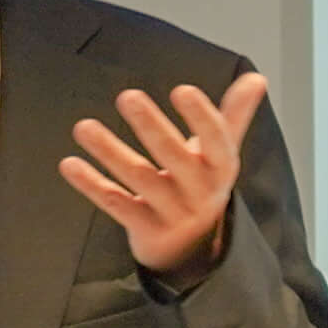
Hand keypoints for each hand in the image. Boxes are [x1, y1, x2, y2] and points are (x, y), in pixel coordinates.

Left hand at [70, 71, 266, 284]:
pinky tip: (71, 164)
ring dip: (110, 152)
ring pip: (140, 180)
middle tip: (128, 97)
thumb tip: (256, 79)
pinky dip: (92, 185)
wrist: (193, 249)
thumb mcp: (222, 154)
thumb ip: (234, 115)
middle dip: (152, 127)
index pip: (216, 141)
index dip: (201, 117)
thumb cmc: (202, 186)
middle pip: (176, 158)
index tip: (182, 90)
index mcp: (221, 168)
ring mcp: (172, 213)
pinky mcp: (145, 229)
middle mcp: (200, 192)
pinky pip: (116, 204)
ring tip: (84, 127)